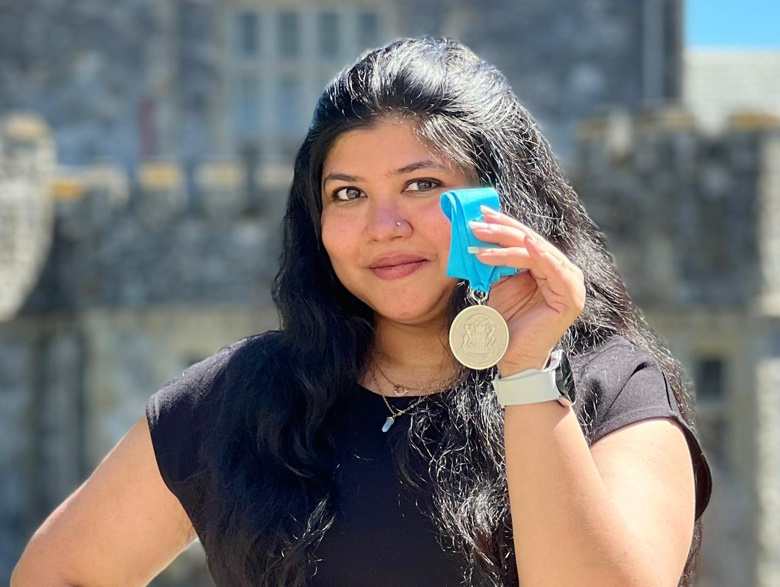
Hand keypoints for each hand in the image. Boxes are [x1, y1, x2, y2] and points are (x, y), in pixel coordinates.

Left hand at [468, 206, 585, 375]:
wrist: (512, 356)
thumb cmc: (507, 321)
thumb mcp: (500, 283)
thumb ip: (498, 261)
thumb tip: (481, 233)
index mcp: (549, 267)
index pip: (525, 239)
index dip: (503, 225)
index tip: (480, 215)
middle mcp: (563, 271)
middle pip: (531, 242)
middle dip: (503, 230)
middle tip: (479, 222)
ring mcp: (571, 284)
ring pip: (537, 253)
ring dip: (509, 243)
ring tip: (484, 236)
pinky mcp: (571, 297)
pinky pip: (553, 270)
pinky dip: (537, 256)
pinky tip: (523, 245)